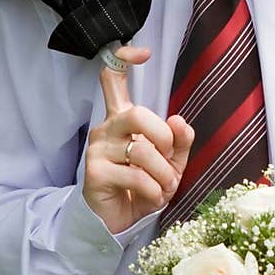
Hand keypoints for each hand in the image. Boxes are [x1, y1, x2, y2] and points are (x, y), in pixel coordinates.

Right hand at [81, 45, 194, 234]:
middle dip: (162, 136)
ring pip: (141, 150)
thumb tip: (180, 120)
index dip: (123, 58)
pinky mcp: (94, 172)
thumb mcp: (171, 163)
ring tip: (165, 187)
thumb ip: (179, 141)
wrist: (118, 221)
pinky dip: (153, 189)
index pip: (112, 77)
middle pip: (135, 113)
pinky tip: (153, 197)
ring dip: (163, 173)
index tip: (143, 53)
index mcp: (123, 119)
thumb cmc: (143, 186)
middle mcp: (106, 128)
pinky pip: (135, 175)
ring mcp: (97, 149)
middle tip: (169, 156)